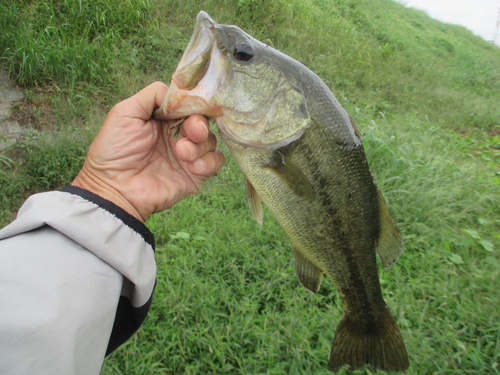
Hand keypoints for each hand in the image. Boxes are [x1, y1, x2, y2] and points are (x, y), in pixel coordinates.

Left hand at [72, 82, 224, 221]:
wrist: (114, 189)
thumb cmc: (114, 151)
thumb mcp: (125, 112)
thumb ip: (152, 95)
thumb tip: (177, 92)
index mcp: (163, 119)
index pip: (188, 105)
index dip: (192, 104)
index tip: (189, 109)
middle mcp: (178, 135)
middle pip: (203, 120)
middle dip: (199, 124)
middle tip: (191, 132)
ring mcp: (188, 155)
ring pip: (212, 139)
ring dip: (201, 145)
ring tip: (181, 154)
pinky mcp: (196, 174)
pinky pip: (216, 161)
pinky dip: (209, 161)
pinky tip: (192, 167)